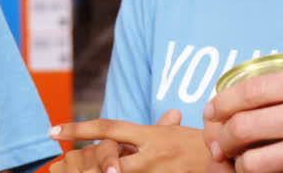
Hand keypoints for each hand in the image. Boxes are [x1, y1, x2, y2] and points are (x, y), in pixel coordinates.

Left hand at [49, 110, 208, 171]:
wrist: (230, 162)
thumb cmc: (206, 147)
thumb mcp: (183, 134)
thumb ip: (167, 127)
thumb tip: (170, 115)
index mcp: (151, 135)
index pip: (108, 127)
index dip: (79, 128)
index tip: (53, 130)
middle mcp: (152, 153)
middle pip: (109, 158)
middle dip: (85, 166)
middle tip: (62, 168)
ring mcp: (159, 172)